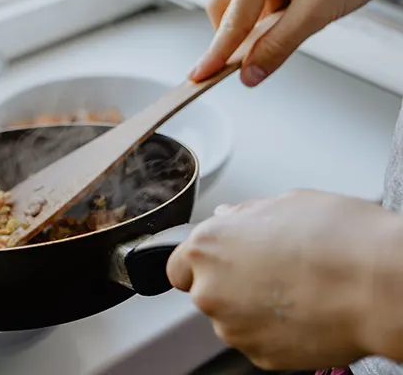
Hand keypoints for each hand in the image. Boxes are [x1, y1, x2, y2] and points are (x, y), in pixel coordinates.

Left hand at [167, 189, 402, 369]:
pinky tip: (303, 310)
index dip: (200, 264)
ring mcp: (233, 328)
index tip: (219, 263)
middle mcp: (210, 290)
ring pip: (232, 318)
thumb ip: (245, 215)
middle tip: (270, 270)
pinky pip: (257, 340)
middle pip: (206, 292)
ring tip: (295, 289)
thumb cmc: (338, 238)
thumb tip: (229, 218)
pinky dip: (273, 330)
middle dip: (230, 283)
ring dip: (252, 308)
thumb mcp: (285, 203)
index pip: (178, 266)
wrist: (379, 285)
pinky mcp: (259, 355)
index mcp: (208, 247)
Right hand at [189, 0, 399, 85]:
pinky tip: (296, 10)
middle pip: (224, 7)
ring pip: (241, 2)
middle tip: (251, 59)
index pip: (231, 20)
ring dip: (256, 23)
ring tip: (295, 21)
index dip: (216, 53)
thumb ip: (279, 45)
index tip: (199, 75)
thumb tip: (251, 73)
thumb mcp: (319, 9)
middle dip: (234, 35)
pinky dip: (270, 12)